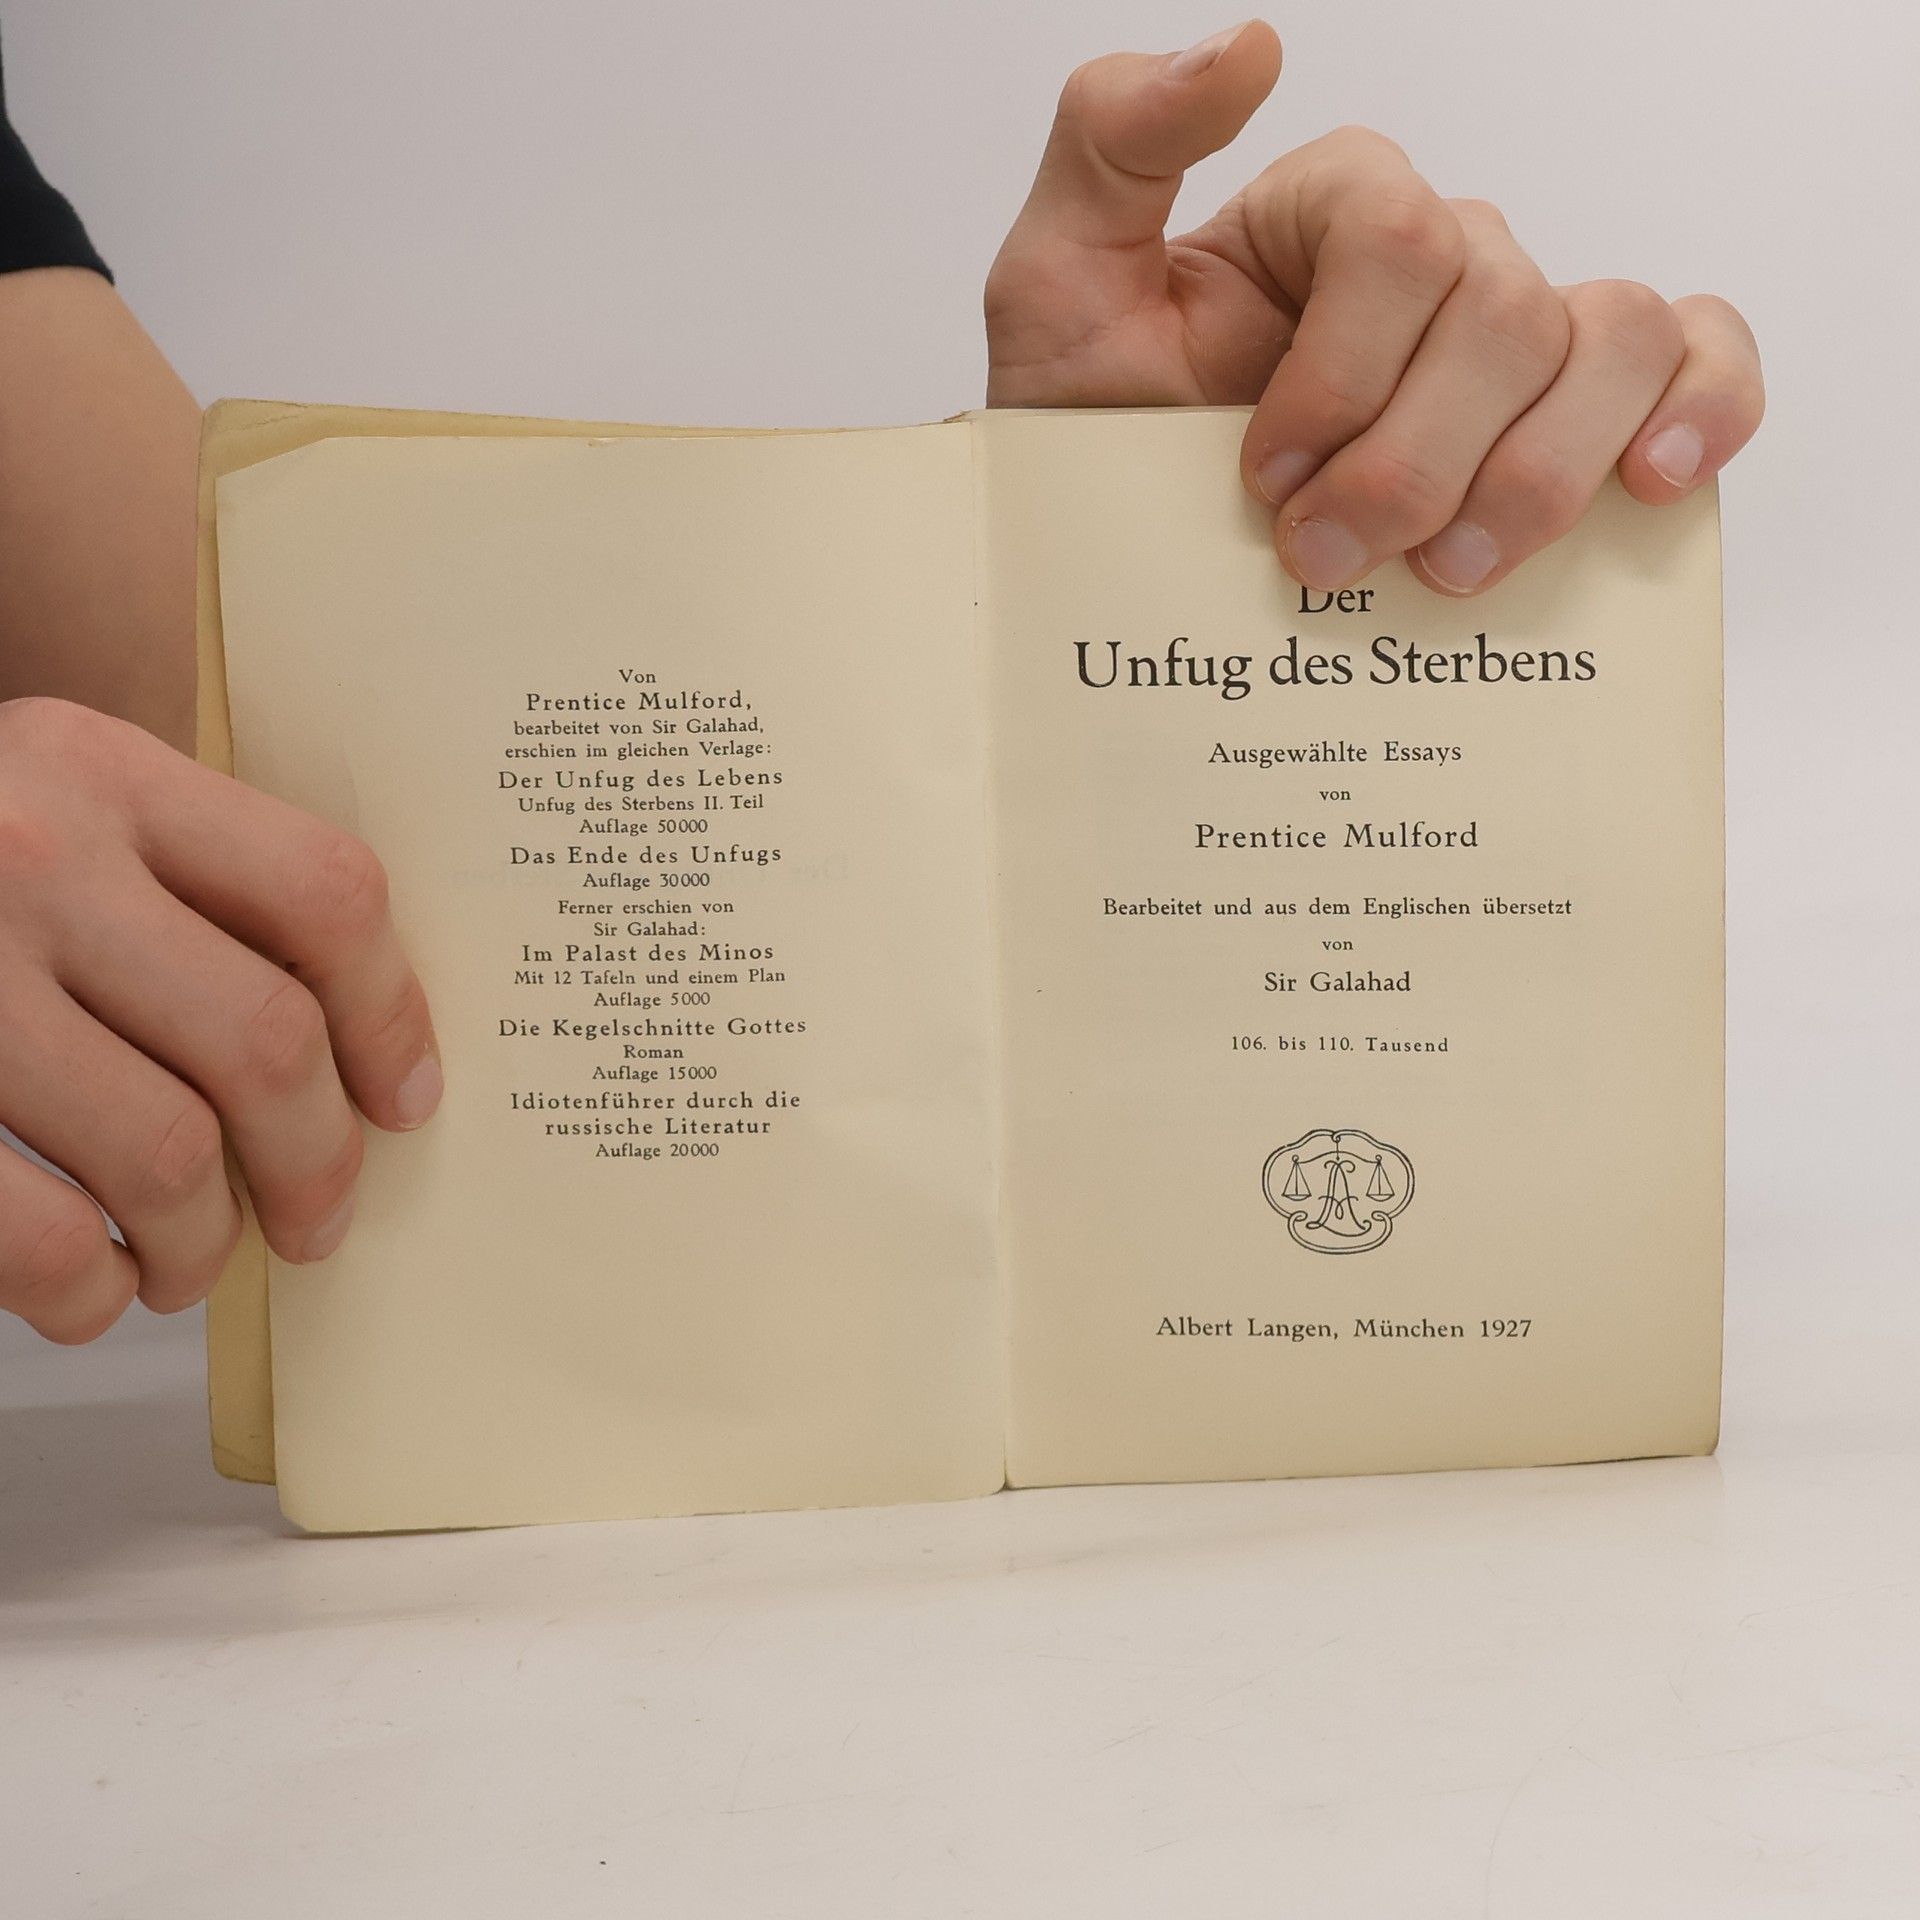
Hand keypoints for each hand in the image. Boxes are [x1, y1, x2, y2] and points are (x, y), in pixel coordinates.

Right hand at [0, 699, 439, 1343]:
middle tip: (318, 1220)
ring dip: (206, 1242)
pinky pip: (40, 1237)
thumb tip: (354, 1055)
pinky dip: (90, 1291)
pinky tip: (94, 1286)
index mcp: (100, 772)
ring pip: (168, 1155)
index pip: (323, 891)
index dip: (392, 1015)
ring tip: (192, 1258)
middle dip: (317, 1163)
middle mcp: (30, 855)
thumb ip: (182, 880)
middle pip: (264, 1041)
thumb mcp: (57, 806)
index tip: (406, 1101)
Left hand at [985, 20, 1763, 594]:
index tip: (1259, 476)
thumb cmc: (1097, 425)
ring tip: (1449, 571)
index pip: (1402, 242)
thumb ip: (1115, 141)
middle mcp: (1444, 262)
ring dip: (1532, 476)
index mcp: (1335, 212)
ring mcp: (1519, 338)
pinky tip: (1653, 481)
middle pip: (1508, 314)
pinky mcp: (1576, 413)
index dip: (1341, 374)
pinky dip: (1703, 409)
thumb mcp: (1055, 285)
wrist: (1132, 552)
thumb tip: (1248, 47)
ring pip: (1611, 346)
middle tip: (1323, 559)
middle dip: (1412, 462)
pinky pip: (1695, 362)